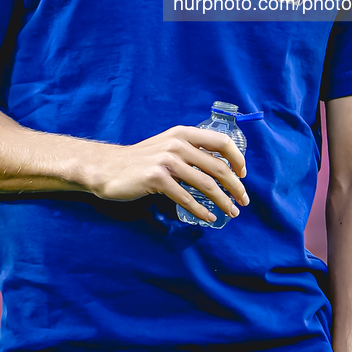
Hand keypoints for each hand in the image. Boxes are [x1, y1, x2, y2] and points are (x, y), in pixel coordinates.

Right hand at [81, 125, 248, 222]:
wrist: (108, 167)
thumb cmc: (140, 161)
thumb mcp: (167, 147)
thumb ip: (190, 151)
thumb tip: (219, 166)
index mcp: (183, 133)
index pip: (221, 141)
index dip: (237, 159)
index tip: (243, 175)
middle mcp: (177, 143)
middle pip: (218, 166)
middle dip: (235, 186)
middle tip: (243, 200)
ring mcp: (166, 160)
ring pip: (205, 183)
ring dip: (222, 201)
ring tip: (231, 212)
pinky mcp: (156, 178)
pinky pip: (185, 197)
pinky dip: (200, 210)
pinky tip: (208, 218)